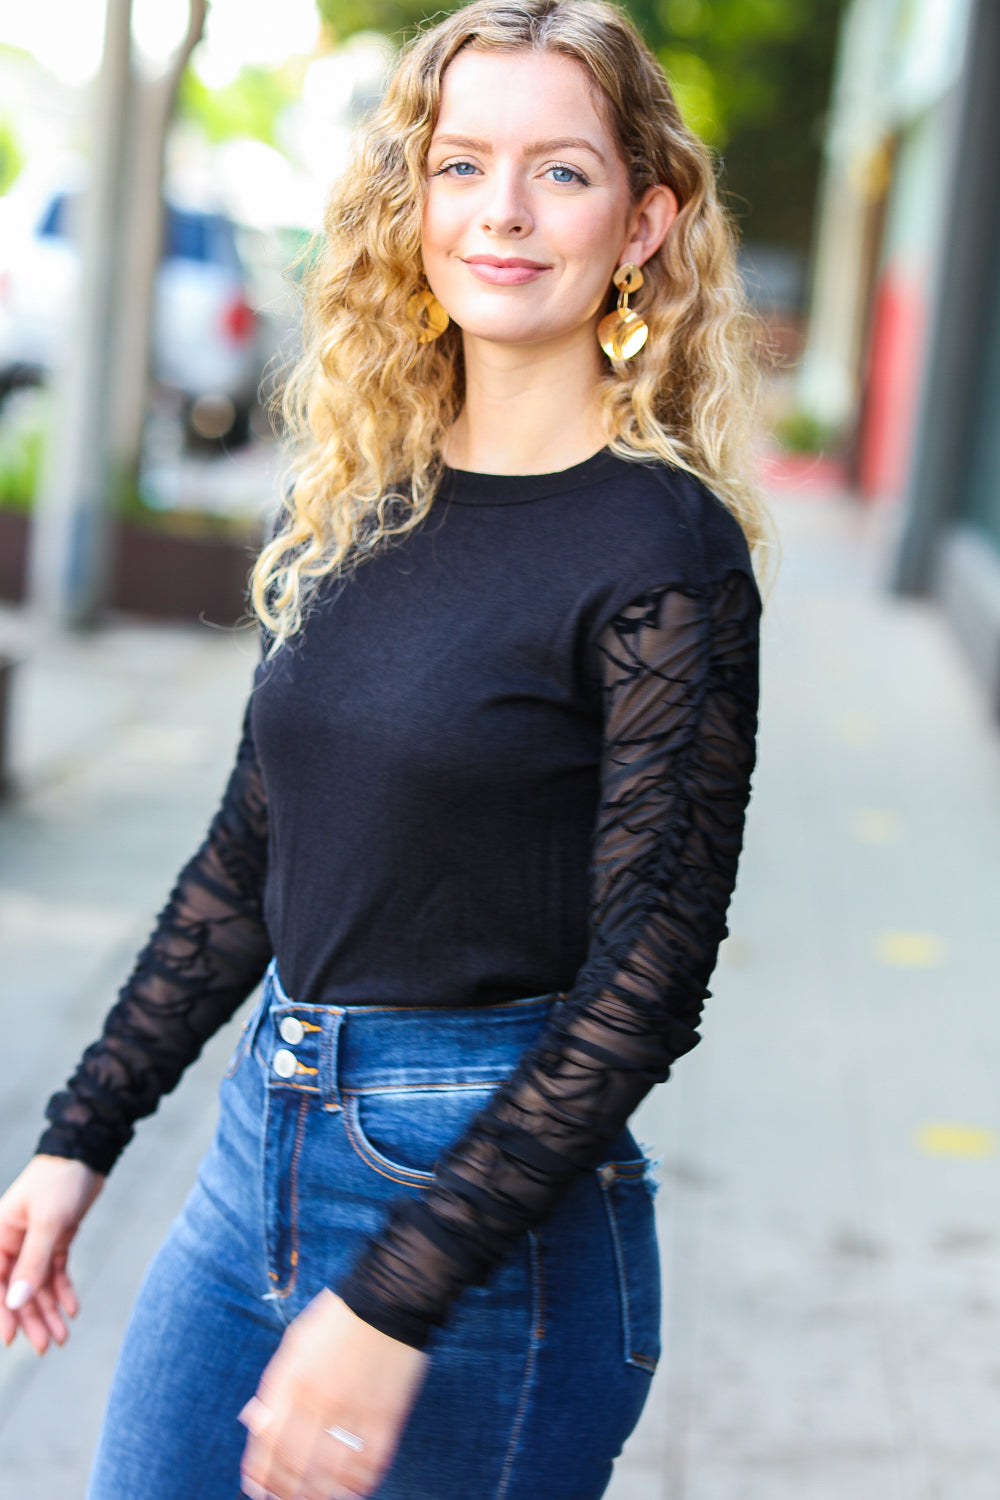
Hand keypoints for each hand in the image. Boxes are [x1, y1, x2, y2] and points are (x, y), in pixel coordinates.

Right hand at [0, 1154, 104, 1353]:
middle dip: (31, 1318)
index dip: (1, 1312)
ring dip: (49, 1310)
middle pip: (18, 1289)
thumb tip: (16, 1302)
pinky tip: (72, 1309)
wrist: (87, 1153)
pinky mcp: (56, 1239)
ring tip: (62, 1336)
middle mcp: (13, 1241)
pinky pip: (55, 1272)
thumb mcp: (47, 1222)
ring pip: (38, 1285)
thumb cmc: (60, 1181)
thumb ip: (32, 1262)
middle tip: (46, 1346)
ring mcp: (34, 1241)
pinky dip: (62, 1290)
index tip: (10, 1339)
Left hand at [239, 1288, 427, 1499]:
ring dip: (319, 1496)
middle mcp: (319, 1400)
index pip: (267, 1443)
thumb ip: (275, 1385)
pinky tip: (351, 1490)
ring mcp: (354, 1410)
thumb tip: (255, 1423)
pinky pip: (369, 1464)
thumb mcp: (294, 1345)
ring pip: (330, 1474)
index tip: (257, 1491)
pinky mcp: (386, 1415)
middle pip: (296, 1465)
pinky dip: (358, 1485)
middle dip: (286, 1492)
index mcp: (291, 1380)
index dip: (260, 1474)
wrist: (388, 1297)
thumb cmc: (337, 1320)